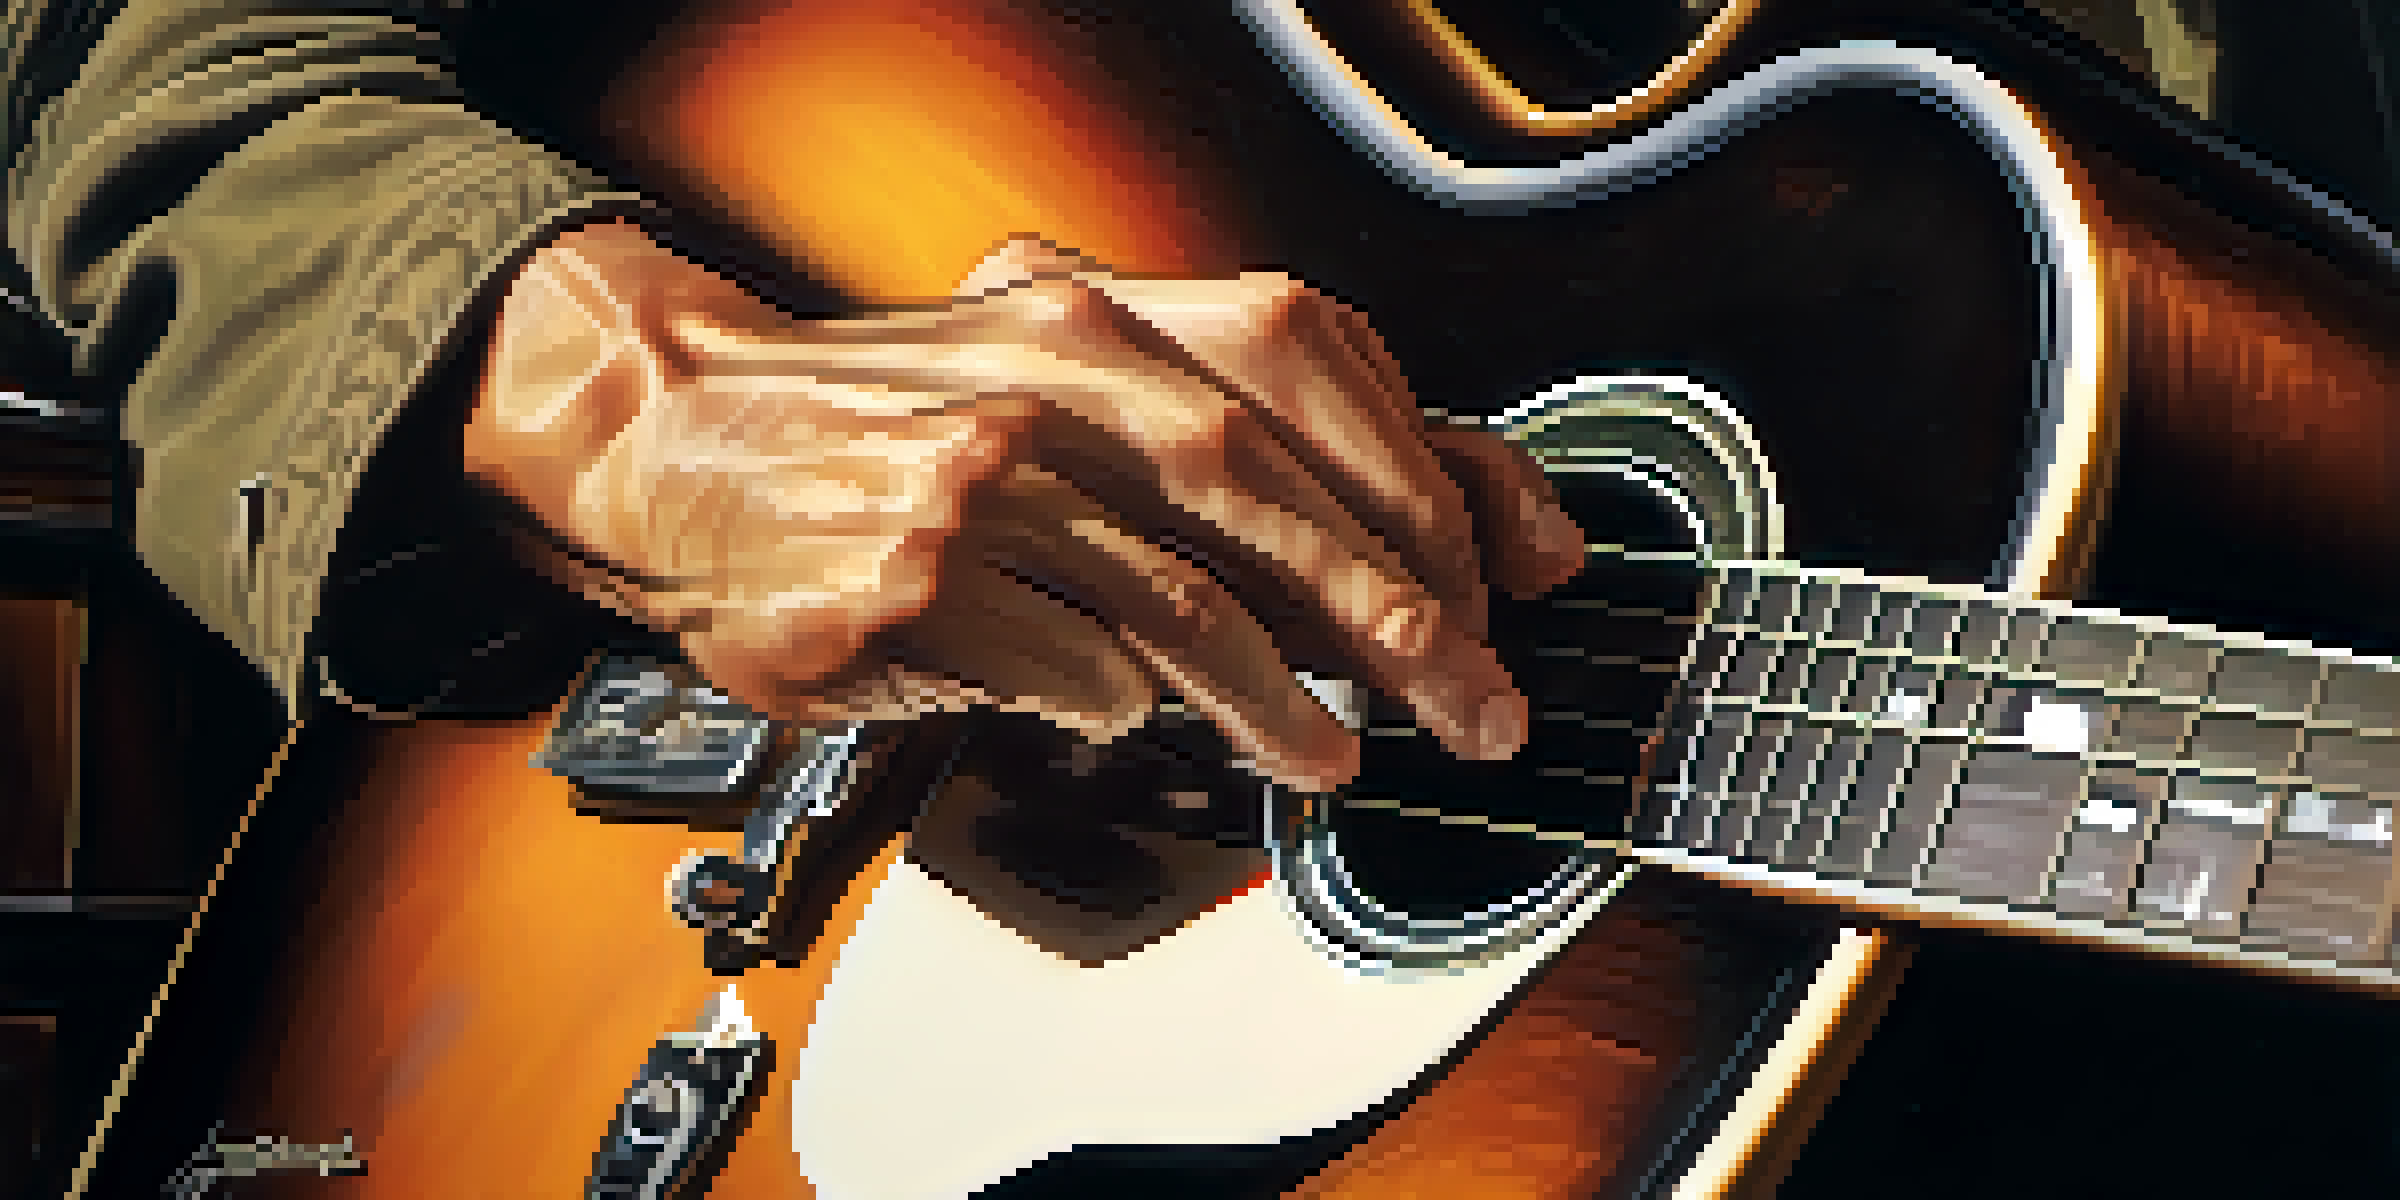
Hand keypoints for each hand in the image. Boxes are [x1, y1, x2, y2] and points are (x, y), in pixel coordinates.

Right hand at [462, 221, 1584, 790]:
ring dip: (1282, 699)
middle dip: (1397, 614)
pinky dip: (1121, 708)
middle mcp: (1048, 377)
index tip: (1494, 579)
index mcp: (1101, 315)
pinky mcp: (917, 586)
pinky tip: (1128, 719)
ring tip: (1333, 756)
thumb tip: (1412, 524)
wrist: (679, 440)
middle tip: (1471, 699)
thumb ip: (1212, 440)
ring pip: (1184, 604)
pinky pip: (1073, 673)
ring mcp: (980, 482)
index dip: (1426, 483)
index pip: (1315, 376)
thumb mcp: (1056, 387)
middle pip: (1270, 495)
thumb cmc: (891, 427)